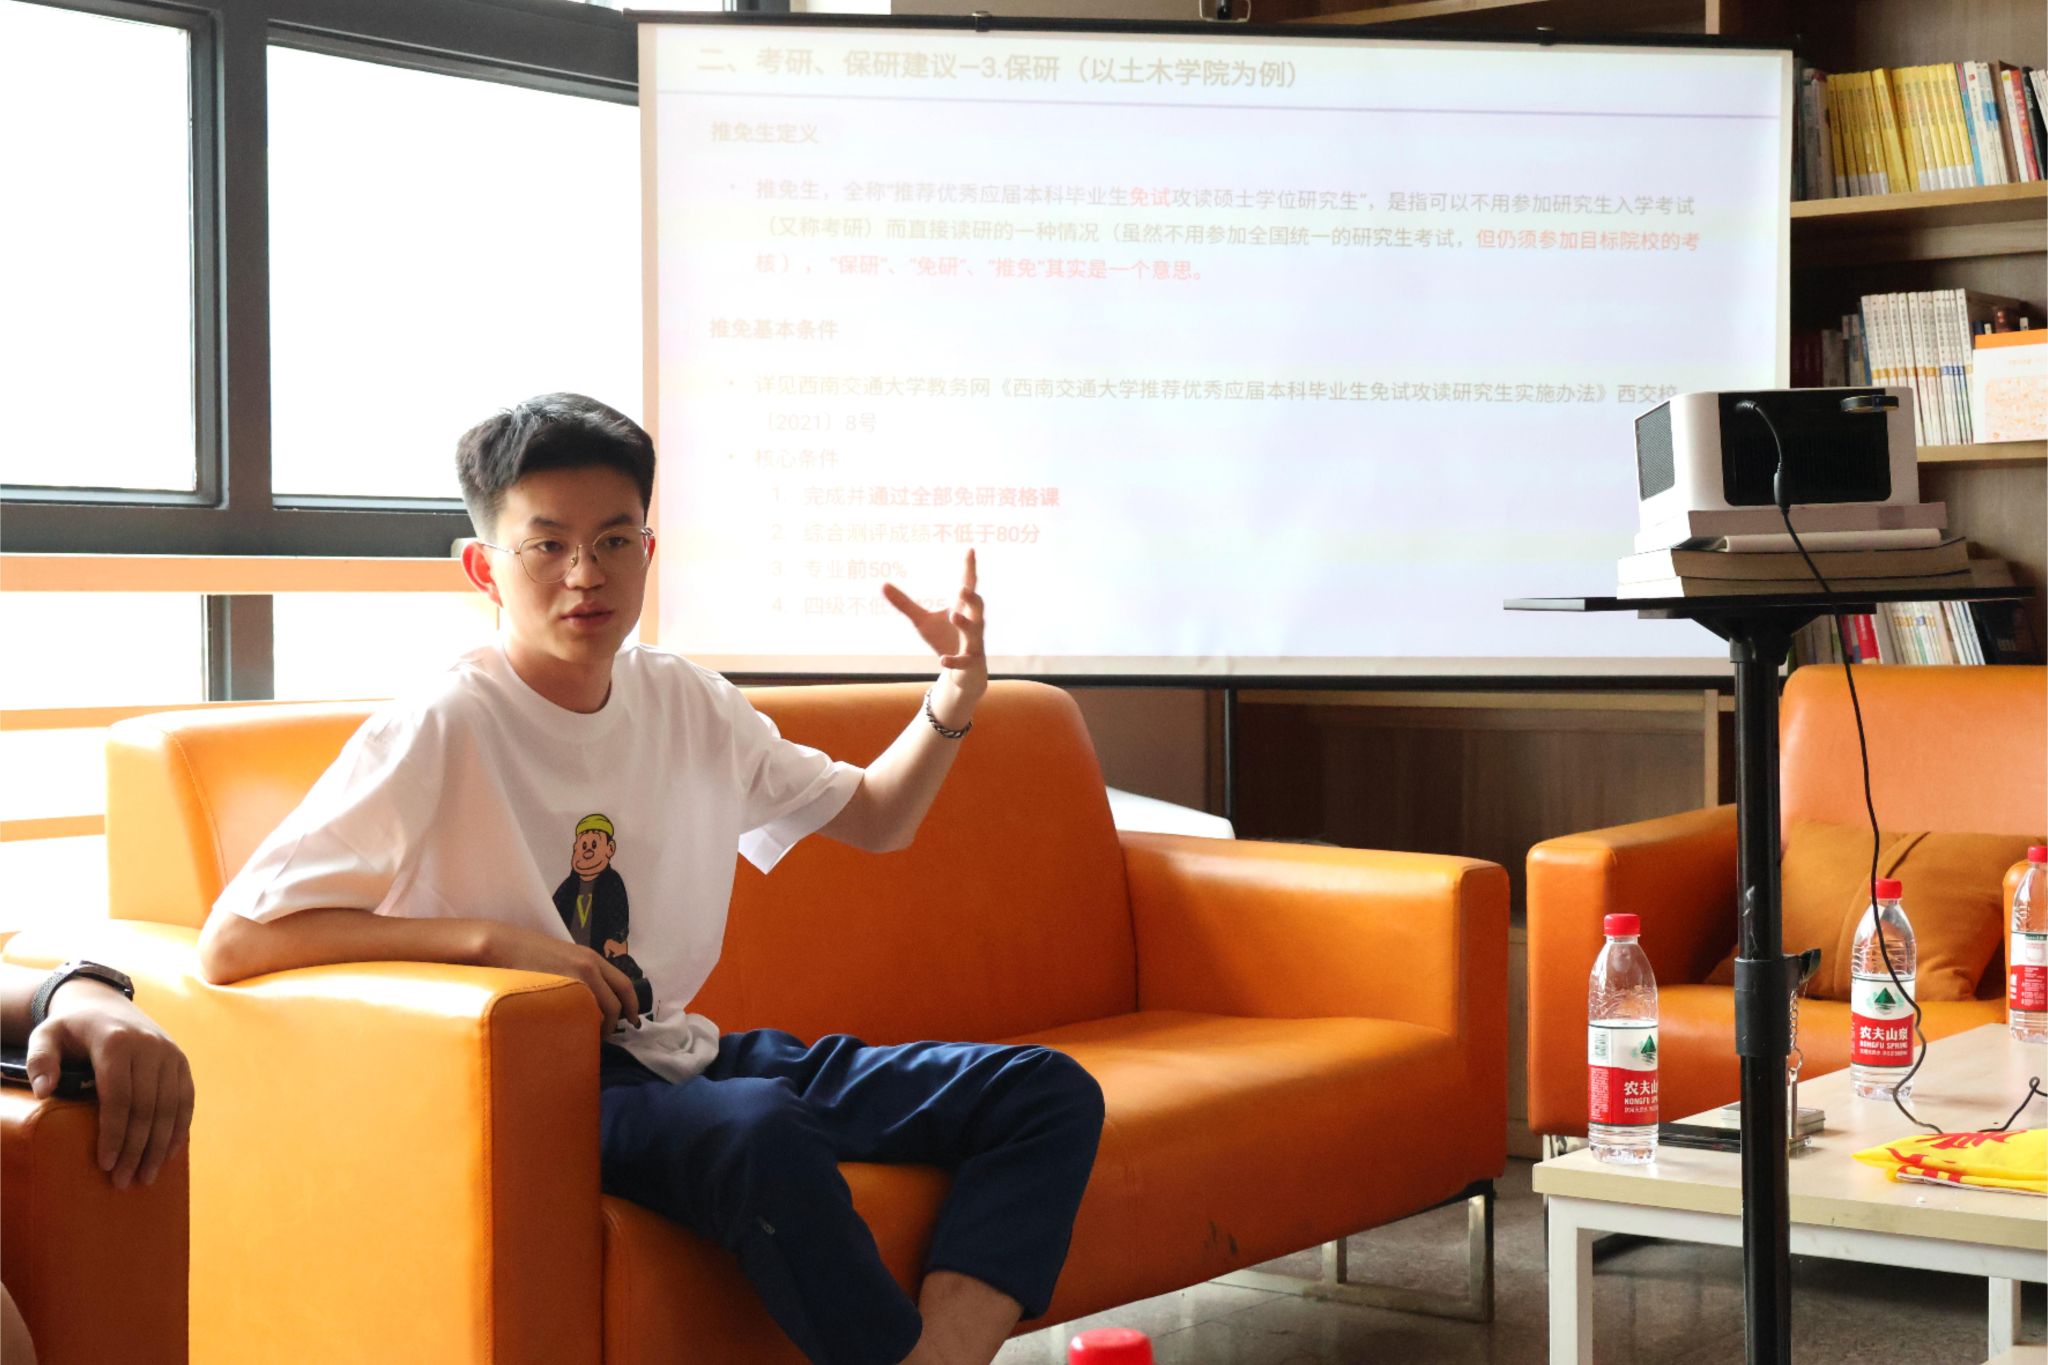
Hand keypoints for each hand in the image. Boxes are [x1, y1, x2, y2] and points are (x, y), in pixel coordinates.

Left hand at [26, 983, 194, 1189]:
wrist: (106, 1003)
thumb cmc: (72, 1028)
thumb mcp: (46, 1036)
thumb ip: (40, 1060)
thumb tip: (43, 1091)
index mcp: (117, 1042)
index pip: (118, 1097)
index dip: (113, 1133)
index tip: (105, 1164)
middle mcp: (150, 1047)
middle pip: (147, 1108)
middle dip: (136, 1149)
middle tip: (123, 1181)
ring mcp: (170, 1054)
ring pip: (170, 1108)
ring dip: (160, 1146)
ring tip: (146, 1176)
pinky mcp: (181, 1062)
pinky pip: (186, 1100)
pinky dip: (179, 1129)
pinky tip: (169, 1154)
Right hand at [482, 925, 640, 1033]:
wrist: (501, 944)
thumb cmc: (528, 951)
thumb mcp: (563, 958)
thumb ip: (580, 975)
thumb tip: (591, 998)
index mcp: (592, 959)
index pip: (624, 985)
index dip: (632, 1006)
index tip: (633, 1021)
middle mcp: (589, 967)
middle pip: (614, 1004)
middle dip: (613, 1025)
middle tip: (604, 1038)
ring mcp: (572, 979)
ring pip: (597, 1012)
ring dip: (596, 1028)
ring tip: (585, 1037)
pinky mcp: (555, 991)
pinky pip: (576, 1014)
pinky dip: (578, 1025)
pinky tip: (568, 1032)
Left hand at [882, 549, 987, 698]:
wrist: (964, 673)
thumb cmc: (944, 639)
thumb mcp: (921, 621)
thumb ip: (904, 604)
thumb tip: (882, 584)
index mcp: (963, 609)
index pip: (968, 585)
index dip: (969, 569)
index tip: (970, 550)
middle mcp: (973, 623)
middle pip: (978, 607)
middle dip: (972, 597)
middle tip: (962, 588)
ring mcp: (974, 643)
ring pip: (975, 632)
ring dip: (965, 623)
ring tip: (953, 615)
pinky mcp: (969, 662)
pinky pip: (963, 661)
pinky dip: (954, 660)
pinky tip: (941, 660)